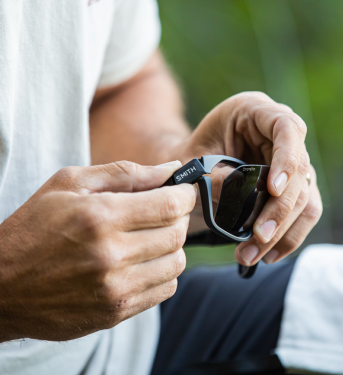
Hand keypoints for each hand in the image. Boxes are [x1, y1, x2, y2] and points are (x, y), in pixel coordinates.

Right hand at [0, 161, 195, 341]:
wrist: (1, 286)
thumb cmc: (34, 227)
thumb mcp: (71, 184)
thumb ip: (126, 173)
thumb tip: (171, 169)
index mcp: (100, 217)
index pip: (170, 205)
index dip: (185, 194)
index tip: (183, 190)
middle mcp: (111, 256)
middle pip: (177, 234)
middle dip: (179, 216)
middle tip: (164, 210)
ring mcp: (115, 289)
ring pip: (177, 263)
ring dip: (172, 245)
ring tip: (151, 236)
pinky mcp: (116, 312)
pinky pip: (165, 289)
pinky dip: (163, 270)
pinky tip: (143, 260)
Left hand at [175, 92, 322, 265]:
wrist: (189, 161)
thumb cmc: (188, 154)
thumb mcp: (193, 158)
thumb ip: (216, 174)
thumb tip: (248, 201)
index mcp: (254, 110)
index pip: (286, 128)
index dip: (286, 159)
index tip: (273, 190)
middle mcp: (277, 133)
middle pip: (299, 171)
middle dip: (279, 210)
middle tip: (257, 239)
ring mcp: (288, 160)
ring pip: (305, 197)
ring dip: (283, 230)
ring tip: (253, 256)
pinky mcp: (291, 185)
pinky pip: (302, 212)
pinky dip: (287, 235)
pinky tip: (269, 255)